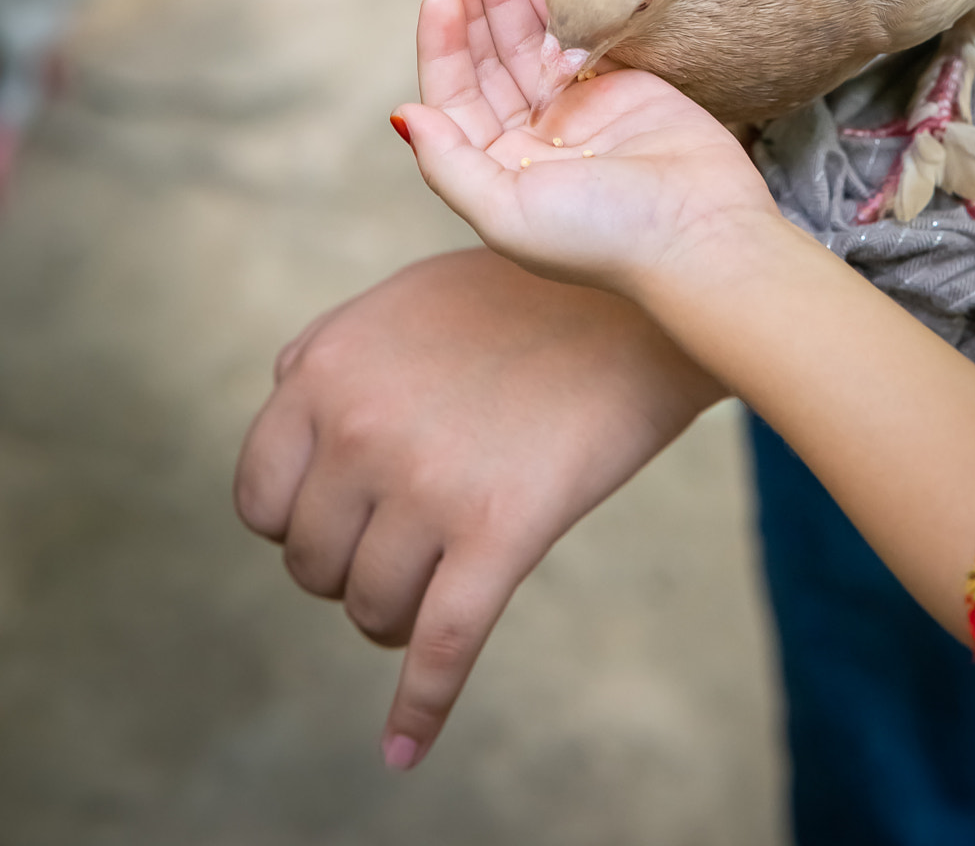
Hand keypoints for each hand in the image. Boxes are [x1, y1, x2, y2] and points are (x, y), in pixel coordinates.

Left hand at [233, 249, 720, 769]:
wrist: (644, 301)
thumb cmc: (528, 293)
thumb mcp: (405, 298)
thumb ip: (331, 350)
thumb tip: (284, 402)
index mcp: (325, 368)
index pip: (261, 500)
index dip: (301, 525)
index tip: (348, 522)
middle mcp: (358, 425)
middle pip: (313, 564)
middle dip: (356, 567)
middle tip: (412, 543)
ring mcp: (426, 482)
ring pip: (370, 609)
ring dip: (398, 615)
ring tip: (441, 585)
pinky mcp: (499, 529)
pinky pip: (440, 647)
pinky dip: (418, 711)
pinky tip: (403, 749)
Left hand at [395, 0, 776, 298]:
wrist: (700, 233)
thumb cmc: (602, 236)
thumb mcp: (506, 214)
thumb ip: (449, 165)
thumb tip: (404, 114)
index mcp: (494, 169)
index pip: (454, 91)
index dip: (442, 38)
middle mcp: (528, 138)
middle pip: (486, 59)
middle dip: (473, 4)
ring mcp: (575, 110)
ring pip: (527, 42)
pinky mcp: (620, 88)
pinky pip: (577, 37)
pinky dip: (557, 6)